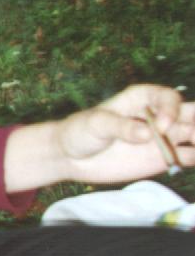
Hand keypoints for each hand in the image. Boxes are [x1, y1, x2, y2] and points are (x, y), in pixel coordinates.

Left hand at [5, 84, 194, 192]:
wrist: (72, 157)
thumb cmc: (81, 131)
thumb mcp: (96, 124)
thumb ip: (121, 127)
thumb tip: (146, 133)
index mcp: (142, 98)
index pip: (168, 98)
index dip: (171, 110)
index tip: (161, 128)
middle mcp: (157, 115)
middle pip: (189, 112)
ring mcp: (162, 137)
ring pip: (193, 133)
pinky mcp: (163, 158)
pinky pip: (189, 156)